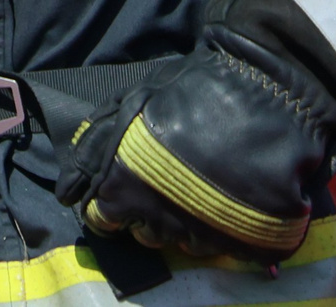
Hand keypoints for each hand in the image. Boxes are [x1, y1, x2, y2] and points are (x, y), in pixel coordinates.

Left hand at [55, 40, 335, 261]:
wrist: (267, 89)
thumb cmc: (194, 89)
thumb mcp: (133, 103)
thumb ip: (96, 146)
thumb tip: (68, 190)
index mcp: (122, 187)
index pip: (101, 220)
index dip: (111, 204)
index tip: (125, 188)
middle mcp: (155, 218)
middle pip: (142, 234)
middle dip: (149, 211)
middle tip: (169, 179)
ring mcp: (199, 233)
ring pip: (180, 243)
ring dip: (184, 219)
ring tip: (199, 184)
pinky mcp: (239, 241)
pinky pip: (219, 246)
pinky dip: (218, 226)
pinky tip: (224, 197)